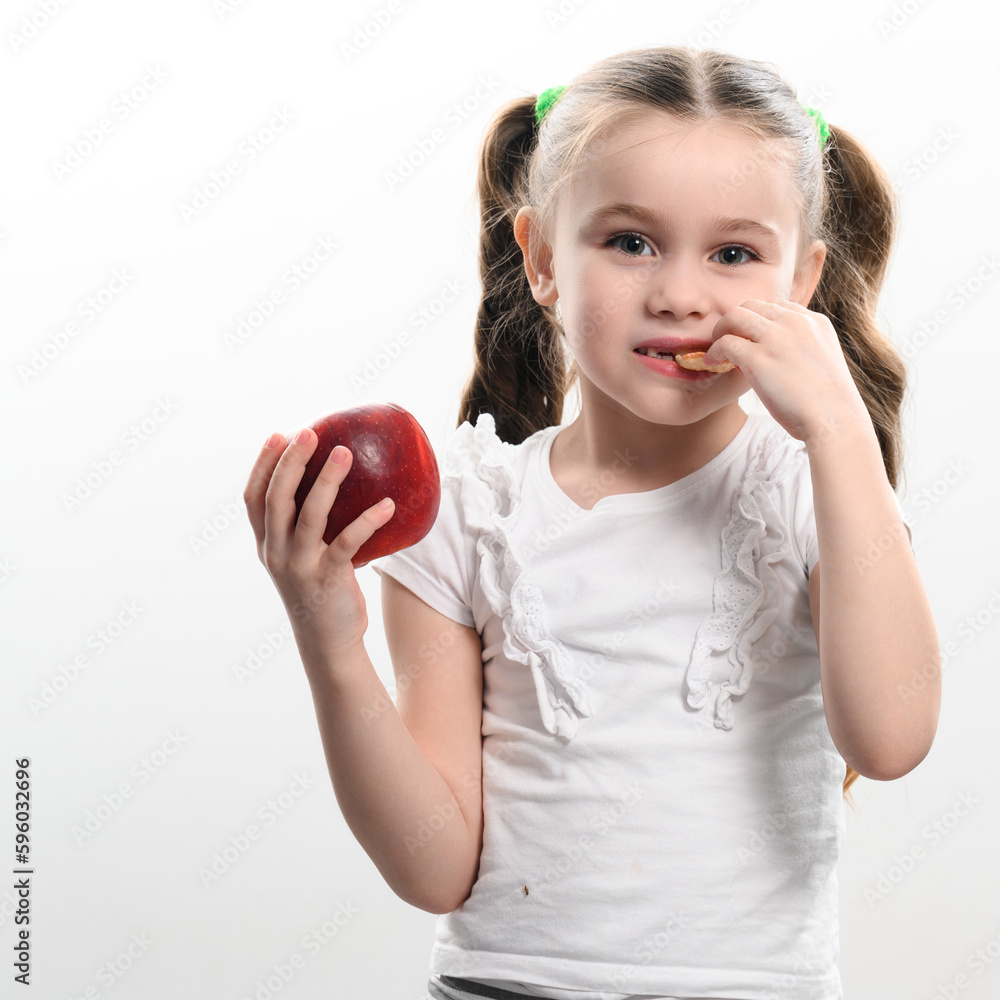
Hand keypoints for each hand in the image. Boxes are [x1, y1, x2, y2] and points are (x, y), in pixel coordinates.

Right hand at [243, 428, 395, 661]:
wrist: (328, 644)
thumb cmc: (321, 593)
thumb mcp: (302, 558)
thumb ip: (307, 528)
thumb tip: (336, 484)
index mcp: (266, 545)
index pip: (253, 498)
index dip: (263, 465)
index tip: (278, 435)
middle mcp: (276, 553)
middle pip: (276, 499)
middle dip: (290, 461)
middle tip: (309, 432)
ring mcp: (300, 566)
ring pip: (309, 515)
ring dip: (327, 480)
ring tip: (345, 453)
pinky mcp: (329, 579)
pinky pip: (349, 543)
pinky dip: (368, 521)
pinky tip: (389, 505)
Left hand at [702, 297, 870, 443]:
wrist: (834, 420)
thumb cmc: (828, 403)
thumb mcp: (823, 361)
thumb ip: (803, 348)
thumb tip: (781, 356)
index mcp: (814, 322)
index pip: (776, 305)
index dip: (757, 319)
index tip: (748, 336)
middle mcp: (795, 323)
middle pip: (752, 305)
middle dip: (735, 320)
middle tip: (725, 339)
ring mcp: (776, 338)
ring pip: (735, 316)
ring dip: (720, 330)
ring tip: (715, 349)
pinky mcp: (758, 358)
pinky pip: (725, 343)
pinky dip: (714, 351)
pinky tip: (712, 363)